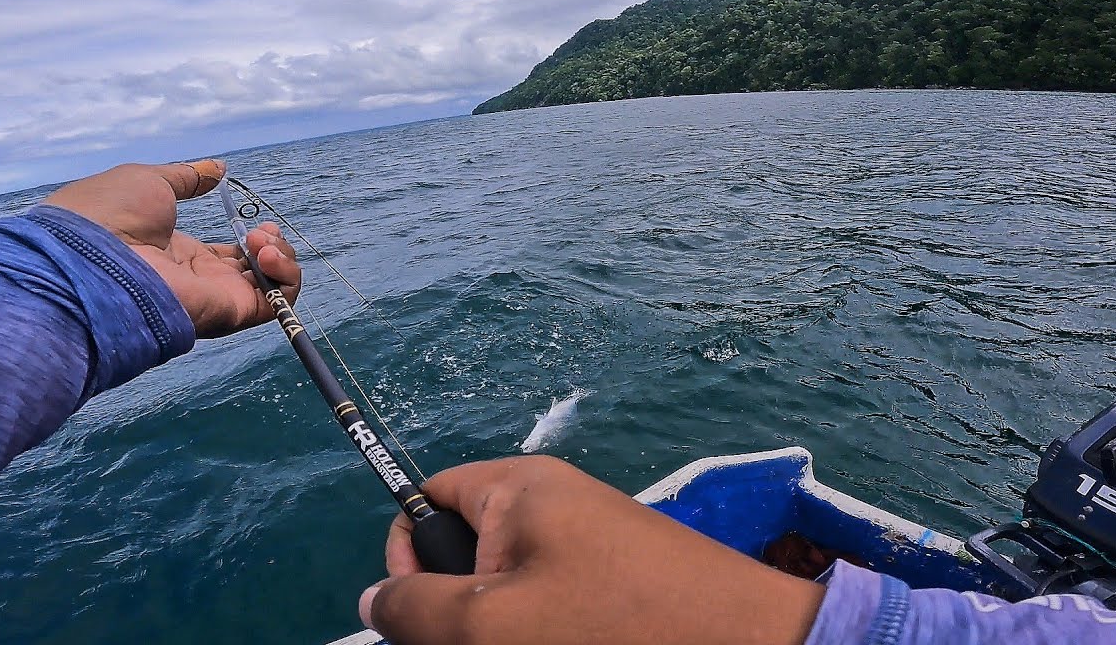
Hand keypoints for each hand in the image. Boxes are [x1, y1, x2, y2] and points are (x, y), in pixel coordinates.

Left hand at [43, 159, 300, 337]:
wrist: (91, 258)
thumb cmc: (109, 216)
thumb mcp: (150, 180)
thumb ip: (188, 177)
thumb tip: (217, 168)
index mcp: (179, 254)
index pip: (229, 255)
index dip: (250, 238)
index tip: (256, 221)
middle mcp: (201, 279)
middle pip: (256, 270)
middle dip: (271, 245)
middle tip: (261, 230)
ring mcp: (216, 296)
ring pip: (273, 287)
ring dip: (281, 256)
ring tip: (262, 239)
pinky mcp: (230, 310)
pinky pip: (277, 304)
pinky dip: (285, 277)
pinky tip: (266, 253)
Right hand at [361, 456, 825, 644]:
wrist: (743, 644)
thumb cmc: (610, 627)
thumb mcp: (491, 625)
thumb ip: (415, 608)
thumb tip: (372, 596)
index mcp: (518, 487)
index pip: (428, 496)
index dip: (408, 553)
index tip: (422, 614)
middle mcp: (554, 501)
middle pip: (464, 546)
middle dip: (454, 606)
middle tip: (479, 644)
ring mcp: (591, 539)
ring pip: (507, 586)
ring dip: (498, 628)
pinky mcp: (619, 575)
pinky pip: (551, 600)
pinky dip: (539, 629)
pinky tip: (559, 644)